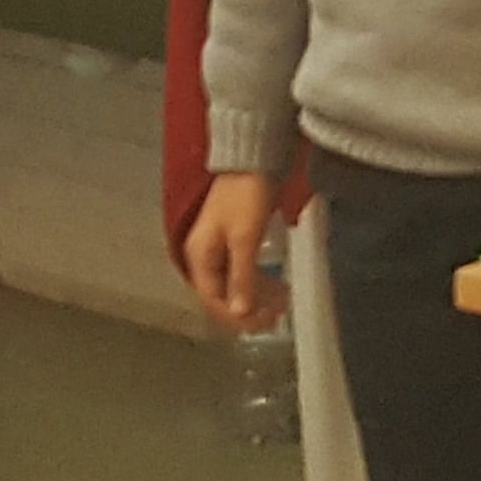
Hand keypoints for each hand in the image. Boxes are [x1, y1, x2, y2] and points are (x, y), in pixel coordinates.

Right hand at [182, 172, 285, 332]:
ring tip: (281, 301)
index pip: (213, 300)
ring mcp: (216, 247)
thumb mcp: (245, 238)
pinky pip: (240, 269)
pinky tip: (274, 284)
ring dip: (254, 295)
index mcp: (199, 257)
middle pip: (221, 295)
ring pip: (232, 283)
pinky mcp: (232, 239)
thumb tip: (239, 314)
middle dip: (248, 308)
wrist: (251, 157)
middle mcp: (202, 256)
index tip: (266, 323)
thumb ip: (242, 276)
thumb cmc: (246, 196)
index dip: (238, 316)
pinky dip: (257, 280)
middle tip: (279, 314)